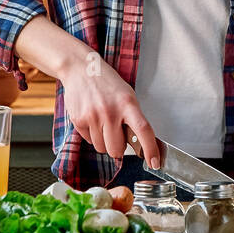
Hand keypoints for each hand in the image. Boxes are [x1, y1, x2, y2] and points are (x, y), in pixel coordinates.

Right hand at [59, 48, 160, 170]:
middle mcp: (110, 111)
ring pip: (101, 148)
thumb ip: (132, 117)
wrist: (81, 69)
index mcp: (127, 103)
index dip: (150, 149)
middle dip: (118, 148)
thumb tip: (140, 144)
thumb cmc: (107, 83)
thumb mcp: (127, 95)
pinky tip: (92, 118)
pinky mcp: (79, 121)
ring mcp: (93, 117)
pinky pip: (89, 141)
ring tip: (103, 121)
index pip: (143, 130)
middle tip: (117, 134)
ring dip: (104, 141)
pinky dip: (92, 135)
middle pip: (117, 150)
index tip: (155, 162)